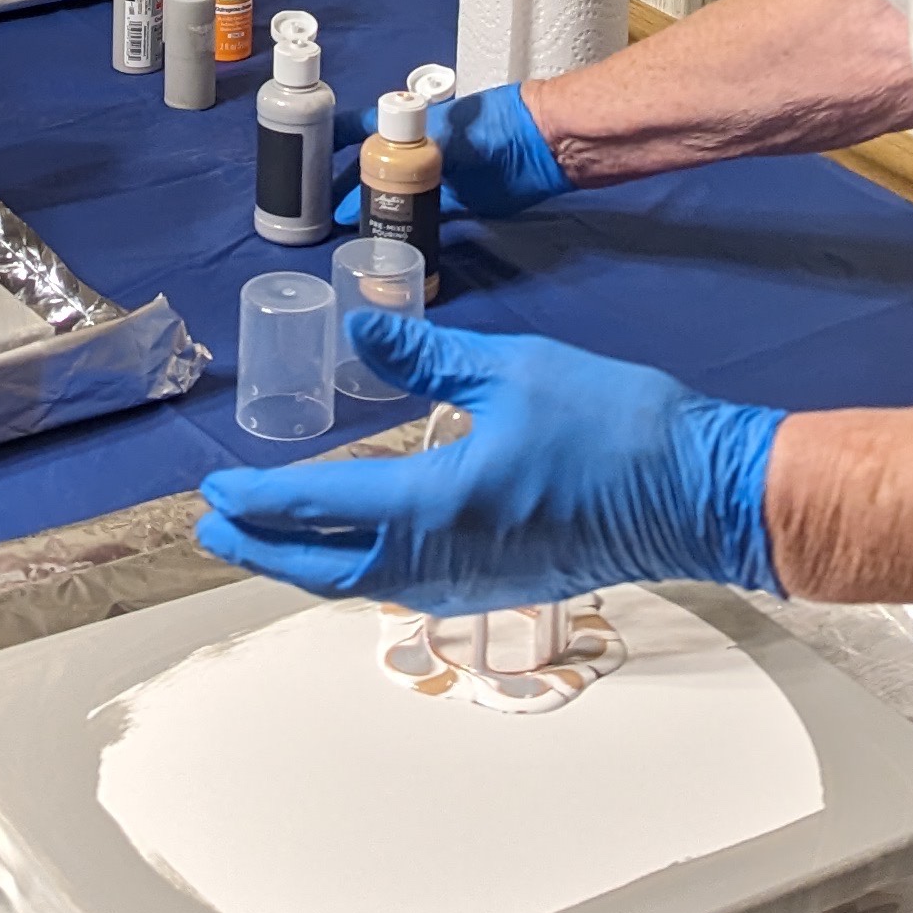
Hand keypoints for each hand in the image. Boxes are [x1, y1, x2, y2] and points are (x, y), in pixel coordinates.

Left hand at [196, 310, 782, 610]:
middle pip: (328, 571)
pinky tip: (355, 548)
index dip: (260, 499)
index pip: (321, 507)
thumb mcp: (512, 368)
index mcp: (437, 503)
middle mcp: (444, 560)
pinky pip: (406, 589)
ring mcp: (474, 583)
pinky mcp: (503, 586)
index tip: (215, 488)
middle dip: (263, 551)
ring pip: (365, 588)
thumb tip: (359, 324)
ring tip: (266, 540)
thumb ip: (425, 353)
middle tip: (214, 528)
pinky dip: (360, 572)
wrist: (698, 492)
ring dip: (307, 566)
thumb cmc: (612, 424)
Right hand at [330, 77, 566, 226]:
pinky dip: (405, 229)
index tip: (303, 153)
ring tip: (345, 232)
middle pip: (374, 170)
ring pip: (395, 196)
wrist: (545, 144)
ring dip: (372, 211)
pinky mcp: (458, 204)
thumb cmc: (494, 129)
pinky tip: (387, 242)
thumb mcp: (445, 141)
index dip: (332, 139)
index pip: (360, 128)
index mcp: (411, 127)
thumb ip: (413, 166)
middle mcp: (419, 152)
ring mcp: (438, 179)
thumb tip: (375, 191)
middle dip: (345, 186)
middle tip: (317, 209)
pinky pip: (423, 218)